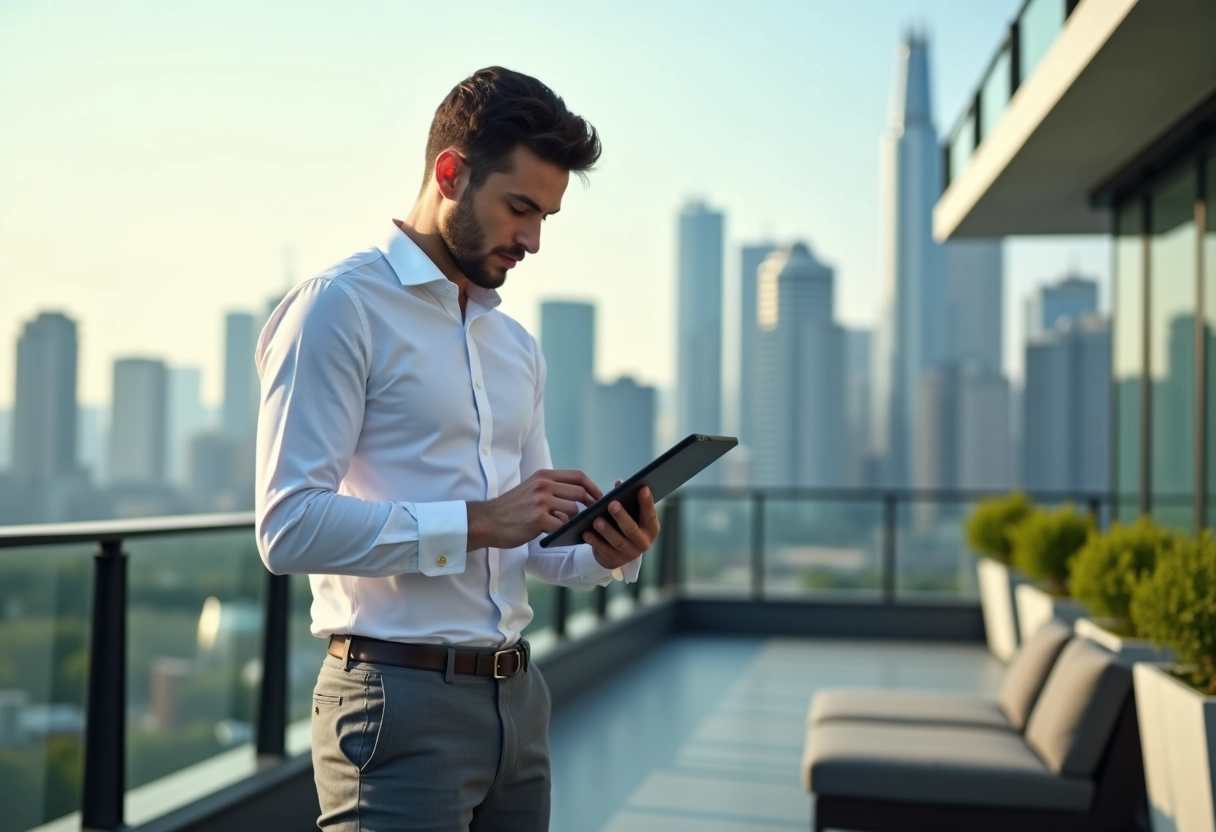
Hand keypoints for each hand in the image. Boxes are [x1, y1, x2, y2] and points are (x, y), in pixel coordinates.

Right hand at [466, 469, 601, 550]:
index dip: (593, 486)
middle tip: (593, 516)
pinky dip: (564, 532)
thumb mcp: (530, 489)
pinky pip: (562, 526)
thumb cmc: (510, 509)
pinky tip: (559, 535)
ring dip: (574, 521)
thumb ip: (551, 489)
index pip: (577, 475)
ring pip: (573, 510)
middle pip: (580, 492)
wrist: (487, 521)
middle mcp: (543, 485)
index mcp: (543, 476)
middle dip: (590, 505)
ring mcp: (541, 501)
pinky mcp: (538, 519)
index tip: (600, 497)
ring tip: (568, 527)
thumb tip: (577, 498)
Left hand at [583, 483, 659, 569]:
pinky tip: (586, 533)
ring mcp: (630, 553)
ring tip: (596, 520)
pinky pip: (604, 551)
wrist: (618, 552)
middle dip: (622, 516)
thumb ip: (625, 499)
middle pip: (632, 529)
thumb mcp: (629, 514)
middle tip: (612, 504)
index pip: (650, 514)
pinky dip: (595, 542)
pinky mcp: (615, 560)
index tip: (642, 488)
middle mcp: (643, 542)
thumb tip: (619, 483)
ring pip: (618, 542)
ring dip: (606, 531)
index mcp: (650, 528)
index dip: (647, 502)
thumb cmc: (625, 525)